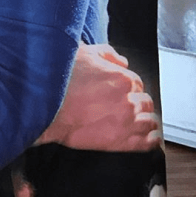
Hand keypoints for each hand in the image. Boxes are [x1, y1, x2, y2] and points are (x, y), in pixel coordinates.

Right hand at [36, 44, 161, 151]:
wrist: (46, 110)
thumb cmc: (60, 83)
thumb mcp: (82, 54)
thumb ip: (106, 53)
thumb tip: (120, 60)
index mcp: (122, 78)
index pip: (136, 82)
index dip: (128, 87)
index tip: (120, 91)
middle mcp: (128, 100)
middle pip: (145, 102)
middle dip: (137, 102)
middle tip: (126, 106)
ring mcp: (126, 122)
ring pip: (149, 122)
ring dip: (145, 120)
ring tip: (139, 122)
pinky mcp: (120, 142)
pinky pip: (146, 143)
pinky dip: (150, 141)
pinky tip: (146, 138)